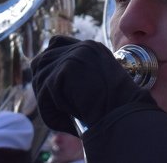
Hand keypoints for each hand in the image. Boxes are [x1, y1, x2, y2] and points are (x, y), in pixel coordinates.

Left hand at [31, 36, 154, 134]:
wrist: (125, 115)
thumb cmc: (117, 110)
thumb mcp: (99, 84)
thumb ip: (80, 76)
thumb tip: (51, 83)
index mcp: (90, 48)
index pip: (56, 43)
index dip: (48, 63)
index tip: (48, 83)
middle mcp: (81, 47)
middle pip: (43, 59)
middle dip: (41, 84)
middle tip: (51, 107)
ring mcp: (73, 56)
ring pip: (41, 79)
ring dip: (47, 103)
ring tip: (64, 118)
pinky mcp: (65, 69)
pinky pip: (45, 95)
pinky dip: (50, 113)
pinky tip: (68, 122)